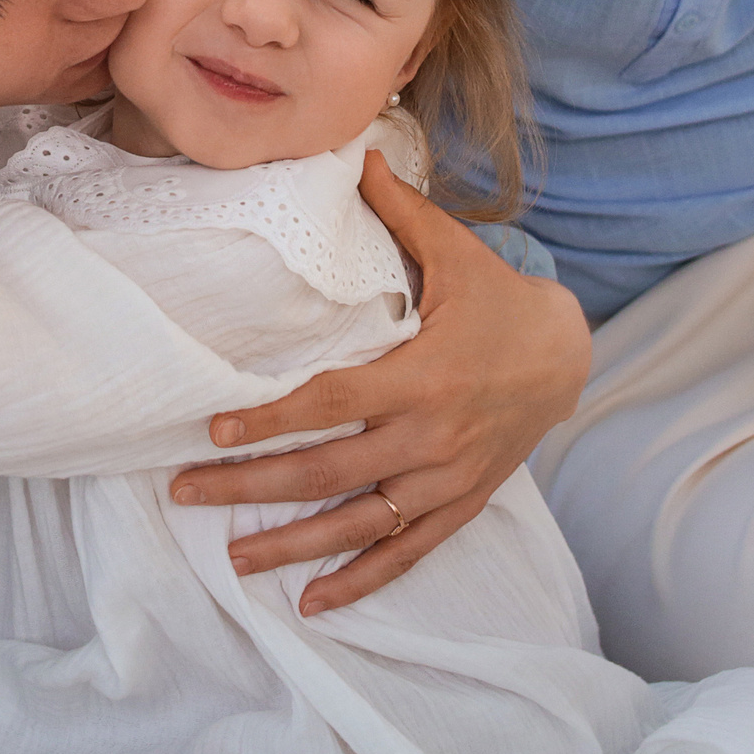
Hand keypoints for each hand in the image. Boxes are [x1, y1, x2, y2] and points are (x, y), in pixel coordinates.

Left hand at [169, 151, 592, 614]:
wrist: (567, 357)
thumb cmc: (497, 299)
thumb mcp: (453, 251)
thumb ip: (398, 209)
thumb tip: (355, 151)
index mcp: (422, 375)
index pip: (332, 404)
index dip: (271, 421)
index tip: (215, 431)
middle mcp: (431, 437)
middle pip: (328, 473)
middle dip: (251, 487)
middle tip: (186, 492)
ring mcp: (446, 479)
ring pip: (359, 524)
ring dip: (293, 546)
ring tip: (232, 559)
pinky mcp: (459, 504)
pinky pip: (406, 553)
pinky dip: (361, 580)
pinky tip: (314, 603)